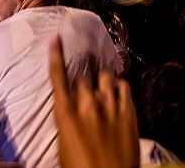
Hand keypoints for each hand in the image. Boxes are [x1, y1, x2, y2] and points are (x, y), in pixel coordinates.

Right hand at [49, 36, 138, 167]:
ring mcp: (110, 106)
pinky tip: (118, 88)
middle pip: (84, 75)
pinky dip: (119, 85)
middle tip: (85, 68)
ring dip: (102, 77)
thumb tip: (67, 113)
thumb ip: (66, 122)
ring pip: (105, 77)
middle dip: (83, 72)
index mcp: (66, 114)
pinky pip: (124, 86)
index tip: (56, 39)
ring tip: (102, 78)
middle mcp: (88, 105)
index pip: (58, 77)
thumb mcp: (62, 146)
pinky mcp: (129, 112)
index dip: (56, 55)